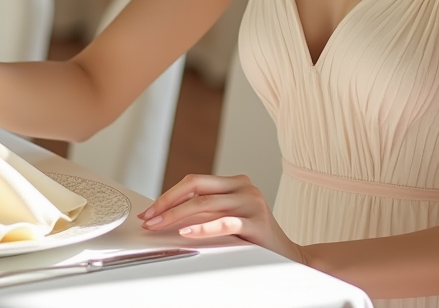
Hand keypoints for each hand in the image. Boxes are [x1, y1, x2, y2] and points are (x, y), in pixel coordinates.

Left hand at [138, 174, 306, 264]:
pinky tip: (187, 232)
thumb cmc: (253, 238)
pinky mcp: (257, 222)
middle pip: (197, 188)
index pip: (195, 182)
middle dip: (167, 203)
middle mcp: (245, 187)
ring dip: (176, 216)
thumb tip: (167, 214)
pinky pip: (224, 222)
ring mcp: (253, 202)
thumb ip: (206, 210)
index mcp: (237, 182)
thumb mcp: (228, 217)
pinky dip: (202, 227)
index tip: (150, 211)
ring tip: (159, 227)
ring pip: (206, 204)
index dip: (169, 195)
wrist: (288, 255)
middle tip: (150, 219)